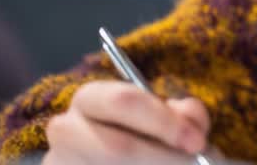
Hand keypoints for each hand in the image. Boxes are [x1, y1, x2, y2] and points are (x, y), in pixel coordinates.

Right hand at [44, 80, 210, 163]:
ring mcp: (59, 161)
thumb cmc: (153, 141)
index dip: (164, 121)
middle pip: (117, 147)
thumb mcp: (172, 121)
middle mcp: (66, 130)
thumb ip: (186, 115)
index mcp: (91, 99)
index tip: (197, 142)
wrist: (127, 161)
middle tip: (194, 163)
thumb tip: (189, 120)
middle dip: (163, 157)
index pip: (123, 101)